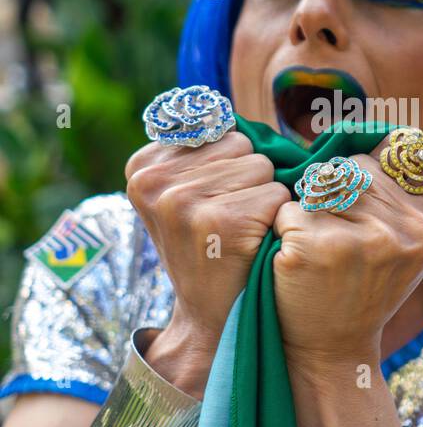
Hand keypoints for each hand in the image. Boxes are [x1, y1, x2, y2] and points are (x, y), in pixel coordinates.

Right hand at [125, 132, 290, 369]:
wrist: (213, 319)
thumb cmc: (209, 247)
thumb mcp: (184, 194)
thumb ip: (197, 148)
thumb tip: (216, 108)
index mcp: (142, 168)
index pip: (216, 128)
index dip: (229, 165)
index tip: (210, 205)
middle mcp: (155, 182)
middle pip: (241, 145)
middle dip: (248, 179)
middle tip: (230, 222)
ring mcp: (185, 203)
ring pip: (262, 167)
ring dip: (265, 198)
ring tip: (241, 232)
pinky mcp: (221, 222)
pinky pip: (276, 194)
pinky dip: (277, 218)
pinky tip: (254, 244)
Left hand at [271, 144, 422, 374]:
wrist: (331, 348)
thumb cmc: (362, 280)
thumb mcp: (404, 233)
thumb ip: (405, 183)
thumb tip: (389, 131)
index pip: (398, 149)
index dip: (370, 174)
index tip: (368, 217)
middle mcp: (418, 228)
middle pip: (356, 165)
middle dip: (337, 195)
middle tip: (343, 244)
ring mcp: (373, 238)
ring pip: (323, 182)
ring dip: (310, 211)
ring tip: (324, 250)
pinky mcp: (325, 247)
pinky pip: (290, 207)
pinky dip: (284, 230)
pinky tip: (301, 263)